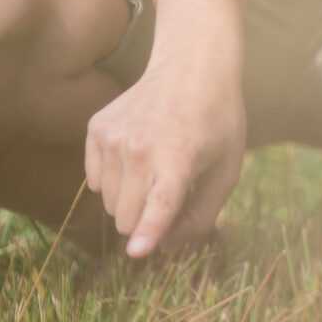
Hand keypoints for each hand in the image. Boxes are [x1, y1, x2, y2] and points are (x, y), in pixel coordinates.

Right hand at [83, 60, 246, 256]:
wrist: (191, 68)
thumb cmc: (216, 123)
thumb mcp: (226, 169)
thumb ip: (202, 214)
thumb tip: (166, 248)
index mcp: (179, 158)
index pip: (161, 203)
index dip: (149, 232)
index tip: (137, 253)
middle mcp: (140, 148)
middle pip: (126, 217)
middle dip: (144, 221)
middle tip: (169, 193)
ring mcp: (113, 137)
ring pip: (109, 203)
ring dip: (130, 200)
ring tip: (157, 167)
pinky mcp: (96, 129)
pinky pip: (95, 181)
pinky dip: (113, 180)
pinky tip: (137, 155)